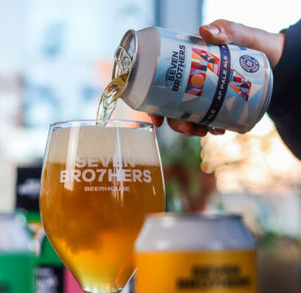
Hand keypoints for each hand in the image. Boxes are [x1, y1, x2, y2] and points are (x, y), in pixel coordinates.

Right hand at [151, 19, 285, 135]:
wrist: (275, 56)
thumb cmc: (252, 41)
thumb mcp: (238, 33)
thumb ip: (225, 28)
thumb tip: (205, 32)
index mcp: (183, 64)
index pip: (156, 85)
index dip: (150, 105)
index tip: (156, 119)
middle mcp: (188, 80)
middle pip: (169, 106)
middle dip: (176, 123)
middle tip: (189, 128)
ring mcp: (201, 93)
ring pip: (186, 116)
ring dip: (192, 128)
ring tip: (206, 131)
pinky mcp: (216, 102)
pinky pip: (207, 118)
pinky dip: (210, 126)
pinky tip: (218, 129)